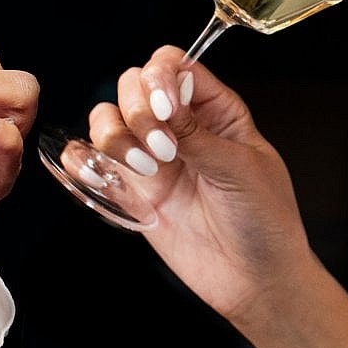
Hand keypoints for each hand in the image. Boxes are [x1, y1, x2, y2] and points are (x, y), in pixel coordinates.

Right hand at [88, 45, 347, 347]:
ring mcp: (151, 158)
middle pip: (132, 85)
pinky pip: (90, 163)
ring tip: (145, 169)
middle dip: (136, 109)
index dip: (159, 77)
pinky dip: (81, 161)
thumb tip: (161, 97)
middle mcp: (177, 127)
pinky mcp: (131, 192)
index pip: (173, 65)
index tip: (165, 108)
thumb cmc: (266, 221)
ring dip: (113, 136)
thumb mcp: (240, 168)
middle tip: (161, 148)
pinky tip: (100, 174)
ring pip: (106, 118)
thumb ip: (195, 133)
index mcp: (213, 110)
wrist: (256, 282)